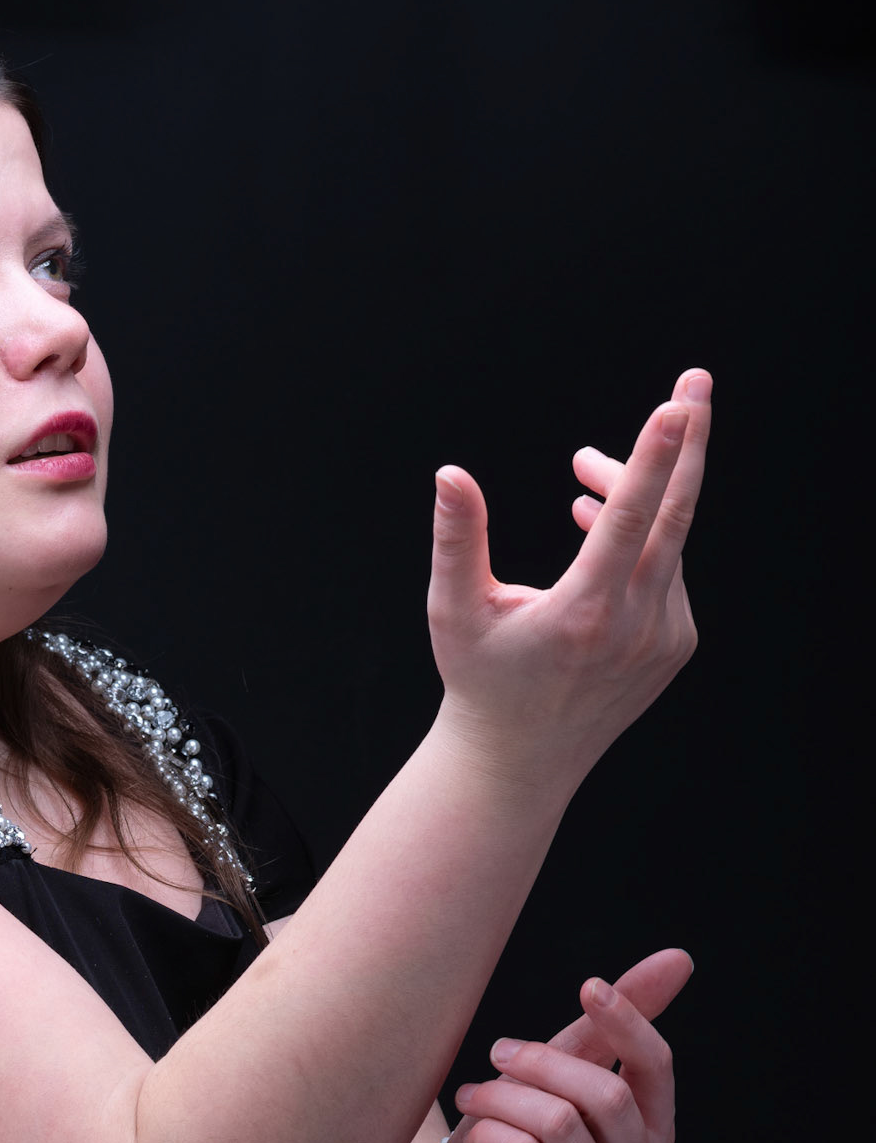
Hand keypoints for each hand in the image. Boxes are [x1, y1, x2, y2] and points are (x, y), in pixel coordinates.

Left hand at [420, 948, 691, 1142]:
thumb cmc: (518, 1134)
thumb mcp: (558, 1074)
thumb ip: (608, 1026)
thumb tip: (678, 959)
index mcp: (650, 1128)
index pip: (655, 1067)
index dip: (627, 1022)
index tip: (589, 986)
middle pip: (605, 1096)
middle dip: (542, 1062)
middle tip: (497, 1052)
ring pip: (558, 1124)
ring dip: (502, 1097)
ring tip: (470, 1096)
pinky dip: (489, 1134)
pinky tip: (475, 1139)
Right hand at [428, 371, 707, 786]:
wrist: (519, 760)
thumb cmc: (479, 680)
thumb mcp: (454, 611)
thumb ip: (457, 539)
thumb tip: (450, 474)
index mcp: (583, 614)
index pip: (630, 520)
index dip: (652, 457)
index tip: (676, 406)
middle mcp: (635, 626)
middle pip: (675, 514)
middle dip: (685, 442)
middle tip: (692, 382)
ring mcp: (663, 638)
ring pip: (667, 540)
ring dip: (634, 494)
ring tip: (583, 471)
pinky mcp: (675, 644)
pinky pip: (668, 570)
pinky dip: (643, 538)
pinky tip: (599, 530)